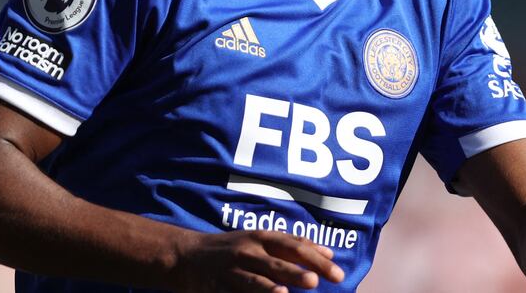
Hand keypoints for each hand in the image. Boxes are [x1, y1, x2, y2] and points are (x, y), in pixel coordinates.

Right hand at [173, 229, 344, 292]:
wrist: (188, 256)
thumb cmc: (233, 248)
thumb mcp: (261, 240)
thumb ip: (292, 246)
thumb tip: (328, 253)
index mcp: (263, 237)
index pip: (295, 246)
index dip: (316, 257)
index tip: (337, 272)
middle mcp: (249, 250)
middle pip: (278, 261)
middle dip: (299, 271)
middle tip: (318, 280)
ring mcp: (233, 269)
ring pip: (256, 279)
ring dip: (273, 287)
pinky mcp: (218, 286)